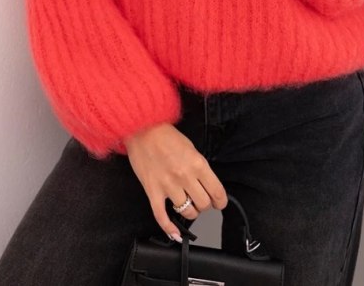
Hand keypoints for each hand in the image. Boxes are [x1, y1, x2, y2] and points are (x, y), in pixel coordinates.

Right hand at [123, 122, 227, 240]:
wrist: (143, 129)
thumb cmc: (166, 136)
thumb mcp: (191, 148)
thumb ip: (199, 167)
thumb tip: (206, 185)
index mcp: (197, 164)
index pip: (217, 192)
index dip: (221, 201)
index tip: (219, 203)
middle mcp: (185, 177)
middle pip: (203, 204)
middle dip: (205, 205)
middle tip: (201, 200)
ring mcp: (168, 186)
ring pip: (187, 212)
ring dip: (190, 212)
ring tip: (188, 205)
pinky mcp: (153, 192)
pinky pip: (162, 216)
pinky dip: (169, 228)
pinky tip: (174, 233)